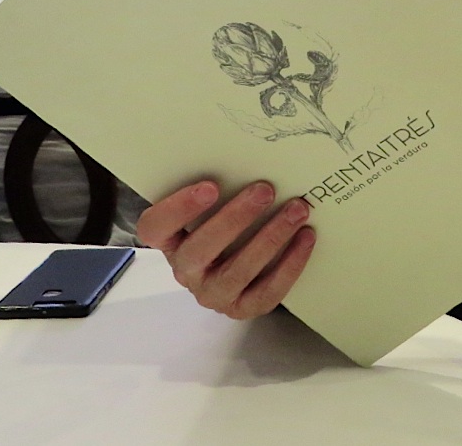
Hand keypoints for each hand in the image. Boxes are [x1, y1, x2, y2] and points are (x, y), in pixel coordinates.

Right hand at [136, 180, 314, 318]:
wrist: (236, 264)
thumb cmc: (224, 221)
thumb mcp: (213, 204)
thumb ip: (218, 186)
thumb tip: (248, 154)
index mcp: (170, 240)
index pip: (155, 228)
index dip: (179, 208)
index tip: (210, 186)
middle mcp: (186, 271)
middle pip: (200, 250)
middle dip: (235, 218)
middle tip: (265, 190)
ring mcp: (213, 293)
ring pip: (237, 271)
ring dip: (271, 237)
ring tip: (297, 210)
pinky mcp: (242, 308)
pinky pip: (266, 292)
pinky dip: (290, 264)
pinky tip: (306, 237)